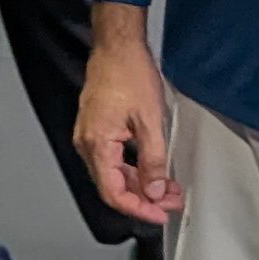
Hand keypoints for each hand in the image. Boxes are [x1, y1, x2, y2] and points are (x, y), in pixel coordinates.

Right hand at [75, 7, 185, 224]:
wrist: (117, 45)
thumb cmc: (128, 72)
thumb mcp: (150, 120)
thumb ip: (153, 160)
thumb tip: (155, 189)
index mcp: (97, 144)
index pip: (114, 193)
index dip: (139, 209)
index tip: (160, 214)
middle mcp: (88, 143)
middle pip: (113, 187)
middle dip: (144, 198)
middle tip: (170, 202)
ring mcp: (90, 135)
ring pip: (113, 174)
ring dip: (140, 184)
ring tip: (167, 187)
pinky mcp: (97, 128)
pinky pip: (112, 159)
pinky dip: (132, 168)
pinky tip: (151, 169)